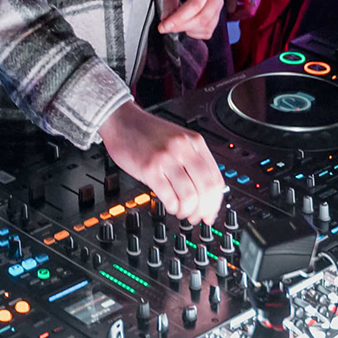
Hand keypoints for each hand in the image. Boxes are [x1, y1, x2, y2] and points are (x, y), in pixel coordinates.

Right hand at [100, 100, 226, 222]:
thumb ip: (193, 160)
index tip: (210, 213)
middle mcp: (183, 149)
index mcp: (195, 142)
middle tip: (197, 218)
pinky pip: (169, 196)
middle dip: (203, 210)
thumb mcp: (179, 140)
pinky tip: (170, 206)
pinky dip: (172, 207)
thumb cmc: (147, 132)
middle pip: (206, 189)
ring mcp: (166, 158)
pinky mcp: (149, 168)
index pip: (216, 179)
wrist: (121, 120)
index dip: (215, 203)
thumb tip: (204, 192)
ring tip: (181, 212)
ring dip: (187, 211)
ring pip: (189, 196)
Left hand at [157, 0, 224, 37]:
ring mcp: (221, 1)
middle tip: (165, 25)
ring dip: (188, 29)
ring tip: (175, 21)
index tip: (163, 26)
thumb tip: (166, 22)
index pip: (194, 5)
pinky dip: (196, 30)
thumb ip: (169, 2)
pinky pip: (209, 28)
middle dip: (181, 25)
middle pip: (202, 18)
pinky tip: (186, 23)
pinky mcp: (219, 10)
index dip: (178, 19)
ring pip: (207, 26)